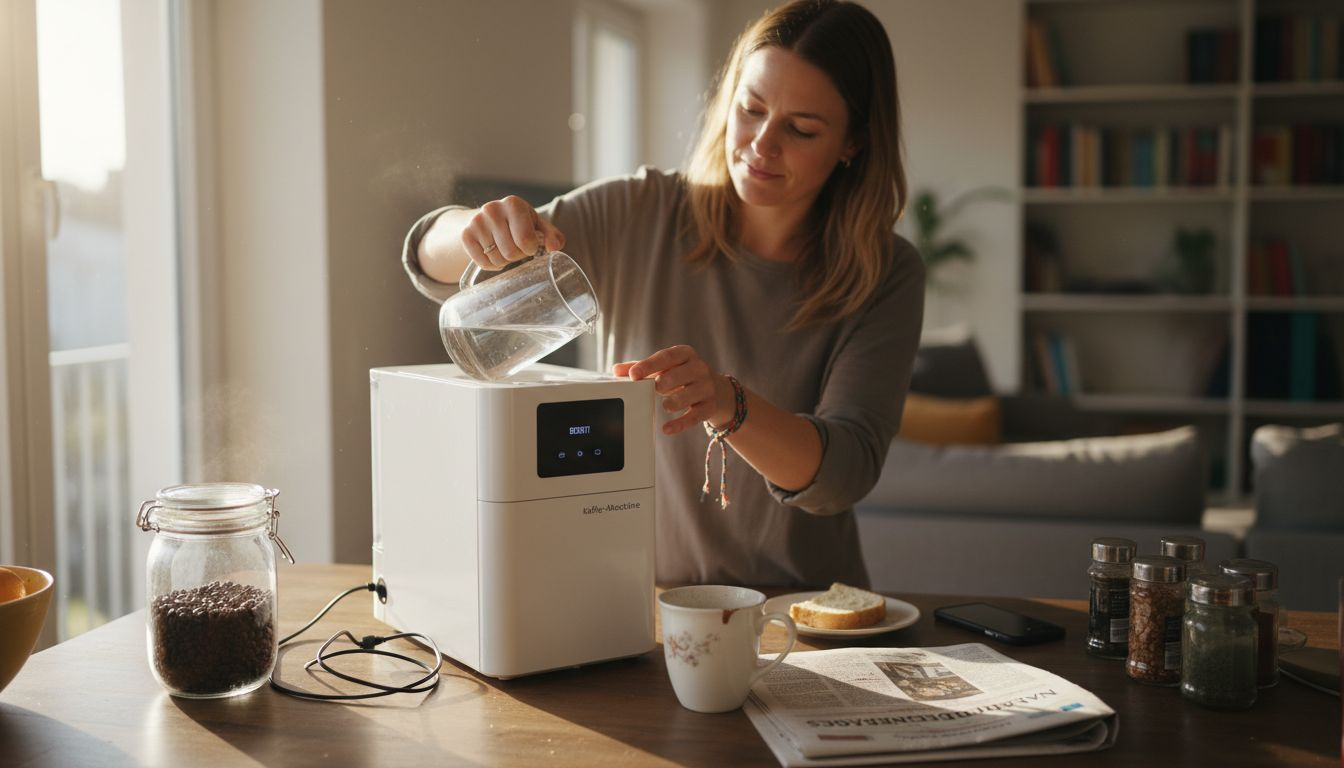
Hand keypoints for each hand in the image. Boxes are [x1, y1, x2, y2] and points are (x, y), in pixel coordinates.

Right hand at [461, 195, 566, 269]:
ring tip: (504, 248)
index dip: (530, 248)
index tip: (529, 244)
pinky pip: (483, 263)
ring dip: (504, 261)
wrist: (487, 219)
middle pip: (510, 252)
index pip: (526, 240)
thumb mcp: (537, 225)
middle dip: (517, 256)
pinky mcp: (466, 234)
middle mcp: (492, 209)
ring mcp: (476, 221)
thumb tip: (554, 247)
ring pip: (497, 260)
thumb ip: (551, 236)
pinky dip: (491, 265)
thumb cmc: (519, 223)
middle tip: (516, 247)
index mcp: (513, 204)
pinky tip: (493, 252)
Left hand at [615, 346, 733, 434]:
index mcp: (685, 354)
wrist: (716, 389)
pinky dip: (680, 423)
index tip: (633, 374)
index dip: (650, 365)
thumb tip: (616, 370)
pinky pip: (695, 416)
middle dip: (666, 381)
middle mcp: (699, 368)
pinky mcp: (710, 406)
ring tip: (665, 406)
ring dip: (675, 401)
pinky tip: (667, 429)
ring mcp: (707, 387)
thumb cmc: (681, 376)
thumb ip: (641, 368)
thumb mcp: (665, 368)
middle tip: (655, 388)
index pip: (667, 357)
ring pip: (690, 394)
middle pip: (681, 374)